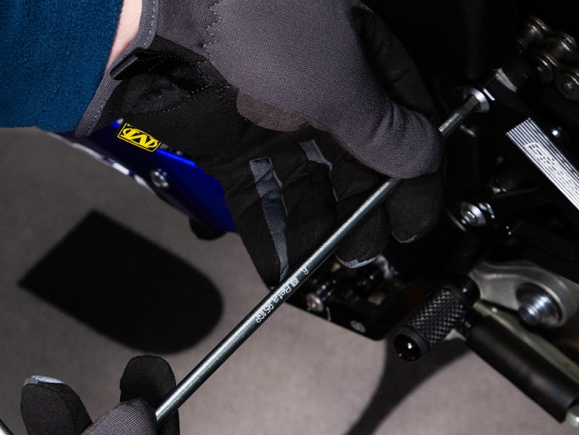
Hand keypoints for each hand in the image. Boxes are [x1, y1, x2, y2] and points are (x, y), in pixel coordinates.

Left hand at [78, 0, 443, 285]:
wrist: (155, 24)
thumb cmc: (251, 29)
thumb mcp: (335, 81)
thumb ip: (381, 129)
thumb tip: (423, 156)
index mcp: (354, 53)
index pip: (400, 119)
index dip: (413, 174)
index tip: (416, 218)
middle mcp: (316, 88)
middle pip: (354, 161)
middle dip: (365, 209)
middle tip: (371, 249)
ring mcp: (271, 121)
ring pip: (307, 185)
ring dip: (322, 229)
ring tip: (334, 263)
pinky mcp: (231, 150)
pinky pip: (260, 200)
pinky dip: (272, 236)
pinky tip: (287, 267)